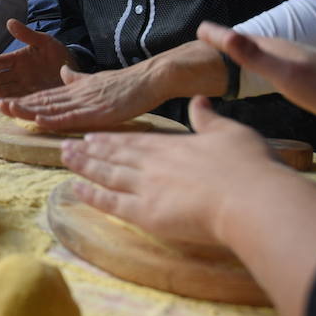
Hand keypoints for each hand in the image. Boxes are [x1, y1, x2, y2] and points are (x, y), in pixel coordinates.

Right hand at [0, 19, 72, 100]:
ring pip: (5, 91)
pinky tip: (1, 106)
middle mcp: (17, 75)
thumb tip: (9, 21)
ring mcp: (23, 88)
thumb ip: (27, 34)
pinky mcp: (32, 99)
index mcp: (17, 59)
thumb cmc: (58, 54)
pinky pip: (19, 101)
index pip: (0, 61)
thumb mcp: (44, 42)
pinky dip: (10, 103)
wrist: (74, 69)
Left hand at [0, 65, 159, 131]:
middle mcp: (77, 95)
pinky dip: (54, 119)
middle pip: (44, 101)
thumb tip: (63, 72)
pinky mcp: (98, 111)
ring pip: (53, 107)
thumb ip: (78, 78)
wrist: (150, 78)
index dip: (26, 99)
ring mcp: (87, 103)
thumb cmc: (126, 83)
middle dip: (21, 104)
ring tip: (10, 110)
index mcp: (76, 89)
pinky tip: (39, 120)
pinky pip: (72, 117)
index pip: (47, 95)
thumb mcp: (96, 79)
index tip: (7, 102)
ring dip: (30, 110)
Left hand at [61, 96, 281, 245]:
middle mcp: (152, 164)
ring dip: (83, 166)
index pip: (134, 141)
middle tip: (67, 145)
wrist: (250, 198)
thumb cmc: (247, 166)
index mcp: (172, 145)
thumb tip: (199, 100)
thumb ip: (208, 118)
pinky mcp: (145, 214)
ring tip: (65, 159)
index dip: (111, 138)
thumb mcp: (229, 132)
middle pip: (114, 155)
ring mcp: (145, 188)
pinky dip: (90, 195)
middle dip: (89, 150)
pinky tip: (75, 188)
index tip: (93, 136)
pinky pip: (110, 203)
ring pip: (106, 174)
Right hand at [197, 21, 315, 124]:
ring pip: (263, 52)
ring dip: (244, 50)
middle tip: (207, 38)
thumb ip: (255, 56)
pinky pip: (274, 63)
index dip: (219, 35)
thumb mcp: (285, 74)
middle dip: (228, 40)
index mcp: (276, 48)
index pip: (240, 37)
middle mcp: (286, 49)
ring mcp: (298, 60)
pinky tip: (267, 71)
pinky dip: (260, 62)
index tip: (199, 28)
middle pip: (250, 42)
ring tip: (231, 52)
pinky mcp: (307, 74)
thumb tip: (227, 34)